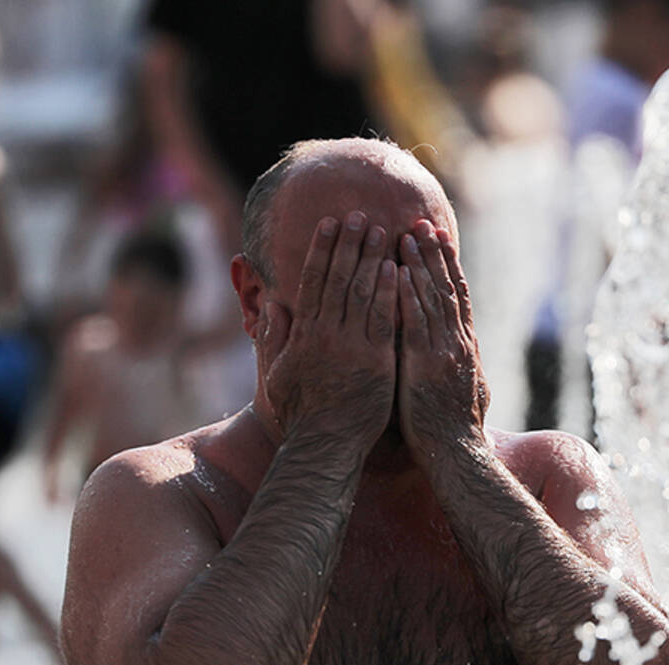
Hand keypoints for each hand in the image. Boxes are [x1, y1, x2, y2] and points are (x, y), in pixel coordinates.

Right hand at [260, 212, 398, 449]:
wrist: (325, 445)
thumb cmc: (302, 414)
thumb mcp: (277, 374)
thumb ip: (276, 338)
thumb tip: (273, 306)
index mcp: (304, 333)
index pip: (313, 281)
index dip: (322, 250)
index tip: (330, 224)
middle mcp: (327, 334)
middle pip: (339, 279)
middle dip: (350, 244)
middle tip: (360, 215)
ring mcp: (352, 347)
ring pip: (362, 293)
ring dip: (371, 259)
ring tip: (382, 231)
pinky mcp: (376, 362)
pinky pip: (383, 320)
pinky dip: (388, 293)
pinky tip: (395, 269)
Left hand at [396, 219, 489, 462]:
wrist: (457, 455)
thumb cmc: (454, 432)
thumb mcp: (464, 392)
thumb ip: (458, 367)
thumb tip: (461, 355)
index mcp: (465, 349)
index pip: (458, 298)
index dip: (448, 267)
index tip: (440, 239)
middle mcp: (458, 344)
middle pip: (446, 289)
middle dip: (434, 255)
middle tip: (422, 223)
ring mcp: (444, 353)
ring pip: (431, 299)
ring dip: (418, 265)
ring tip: (406, 235)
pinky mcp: (425, 366)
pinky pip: (414, 323)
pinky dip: (405, 296)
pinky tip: (395, 273)